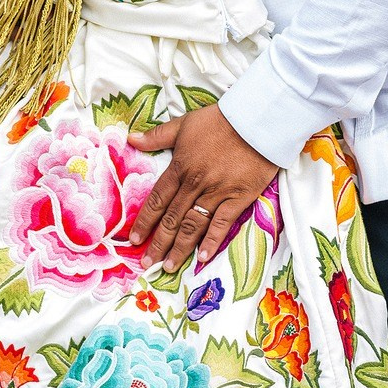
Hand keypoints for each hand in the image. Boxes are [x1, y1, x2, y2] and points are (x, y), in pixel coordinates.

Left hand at [126, 106, 279, 271]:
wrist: (256, 121)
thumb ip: (157, 136)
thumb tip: (130, 138)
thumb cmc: (220, 121)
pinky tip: (201, 257)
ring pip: (193, 225)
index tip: (134, 240)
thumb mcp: (184, 124)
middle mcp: (195, 184)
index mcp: (180, 167)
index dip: (145, 221)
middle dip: (159, 243)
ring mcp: (217, 193)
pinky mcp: (238, 198)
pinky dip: (211, 242)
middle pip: (172, 219)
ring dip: (180, 248)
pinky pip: (221, 224)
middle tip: (148, 263)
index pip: (157, 200)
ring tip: (169, 266)